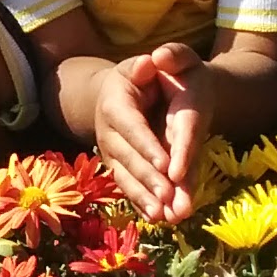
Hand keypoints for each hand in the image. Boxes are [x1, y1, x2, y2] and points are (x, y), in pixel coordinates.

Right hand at [92, 43, 207, 220]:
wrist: (120, 93)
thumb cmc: (146, 75)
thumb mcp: (157, 60)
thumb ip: (165, 57)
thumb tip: (152, 61)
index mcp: (116, 101)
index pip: (130, 125)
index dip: (146, 145)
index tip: (165, 164)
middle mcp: (107, 130)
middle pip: (127, 157)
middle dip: (148, 178)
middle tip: (169, 196)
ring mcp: (110, 151)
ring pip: (125, 176)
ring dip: (144, 197)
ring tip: (163, 215)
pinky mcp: (117, 166)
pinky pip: (127, 186)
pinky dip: (141, 203)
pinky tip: (156, 218)